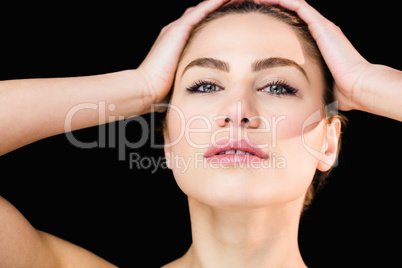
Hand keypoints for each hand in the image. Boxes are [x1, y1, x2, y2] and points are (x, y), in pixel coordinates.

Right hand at [137, 0, 229, 111]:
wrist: (147, 88)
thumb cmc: (163, 90)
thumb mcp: (182, 78)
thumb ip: (191, 76)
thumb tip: (205, 88)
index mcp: (178, 41)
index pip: (200, 24)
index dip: (216, 18)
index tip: (233, 18)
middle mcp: (177, 31)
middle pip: (203, 12)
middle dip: (220, 6)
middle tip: (240, 2)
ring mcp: (177, 28)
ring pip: (204, 7)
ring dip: (221, 1)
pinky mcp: (179, 29)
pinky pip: (202, 10)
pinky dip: (216, 2)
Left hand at [253, 0, 401, 120]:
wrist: (356, 87)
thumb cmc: (338, 90)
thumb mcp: (315, 84)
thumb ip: (306, 84)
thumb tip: (295, 99)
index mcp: (318, 43)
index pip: (294, 26)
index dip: (277, 21)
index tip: (259, 24)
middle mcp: (320, 31)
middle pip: (293, 13)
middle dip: (274, 8)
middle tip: (255, 7)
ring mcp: (321, 26)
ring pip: (294, 5)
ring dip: (275, 1)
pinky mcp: (321, 25)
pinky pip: (298, 6)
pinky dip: (282, 1)